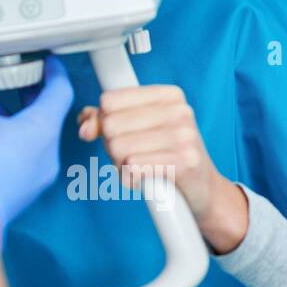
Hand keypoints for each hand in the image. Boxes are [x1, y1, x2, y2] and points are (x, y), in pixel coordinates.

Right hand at [0, 56, 73, 242]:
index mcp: (42, 129)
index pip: (60, 91)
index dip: (54, 72)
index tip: (49, 63)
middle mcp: (47, 154)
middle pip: (47, 116)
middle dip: (30, 96)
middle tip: (16, 81)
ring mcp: (36, 176)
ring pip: (34, 139)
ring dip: (16, 122)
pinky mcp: (22, 191)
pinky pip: (24, 159)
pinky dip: (10, 144)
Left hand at [78, 85, 248, 252]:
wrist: (201, 190)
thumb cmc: (163, 155)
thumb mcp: (135, 130)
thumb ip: (103, 120)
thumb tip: (84, 126)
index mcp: (168, 95)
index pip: (110, 100)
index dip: (104, 121)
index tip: (119, 134)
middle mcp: (179, 111)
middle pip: (111, 125)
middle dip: (112, 146)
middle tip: (131, 156)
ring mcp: (185, 135)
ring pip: (118, 148)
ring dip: (120, 165)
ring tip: (138, 168)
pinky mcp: (186, 161)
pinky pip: (133, 166)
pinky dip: (130, 178)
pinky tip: (142, 179)